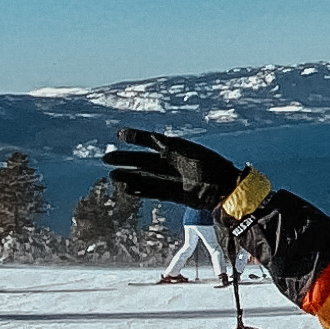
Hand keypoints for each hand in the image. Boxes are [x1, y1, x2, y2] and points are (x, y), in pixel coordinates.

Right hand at [106, 133, 240, 213]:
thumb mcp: (181, 149)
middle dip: (125, 159)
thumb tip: (141, 136)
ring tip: (112, 175)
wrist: (224, 187)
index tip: (119, 134)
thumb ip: (160, 144)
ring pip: (145, 177)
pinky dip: (140, 190)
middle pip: (143, 160)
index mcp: (175, 148)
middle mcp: (171, 163)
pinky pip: (153, 191)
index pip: (149, 140)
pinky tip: (127, 189)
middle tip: (105, 158)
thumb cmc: (207, 164)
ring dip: (129, 176)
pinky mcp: (175, 194)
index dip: (135, 137)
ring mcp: (172, 178)